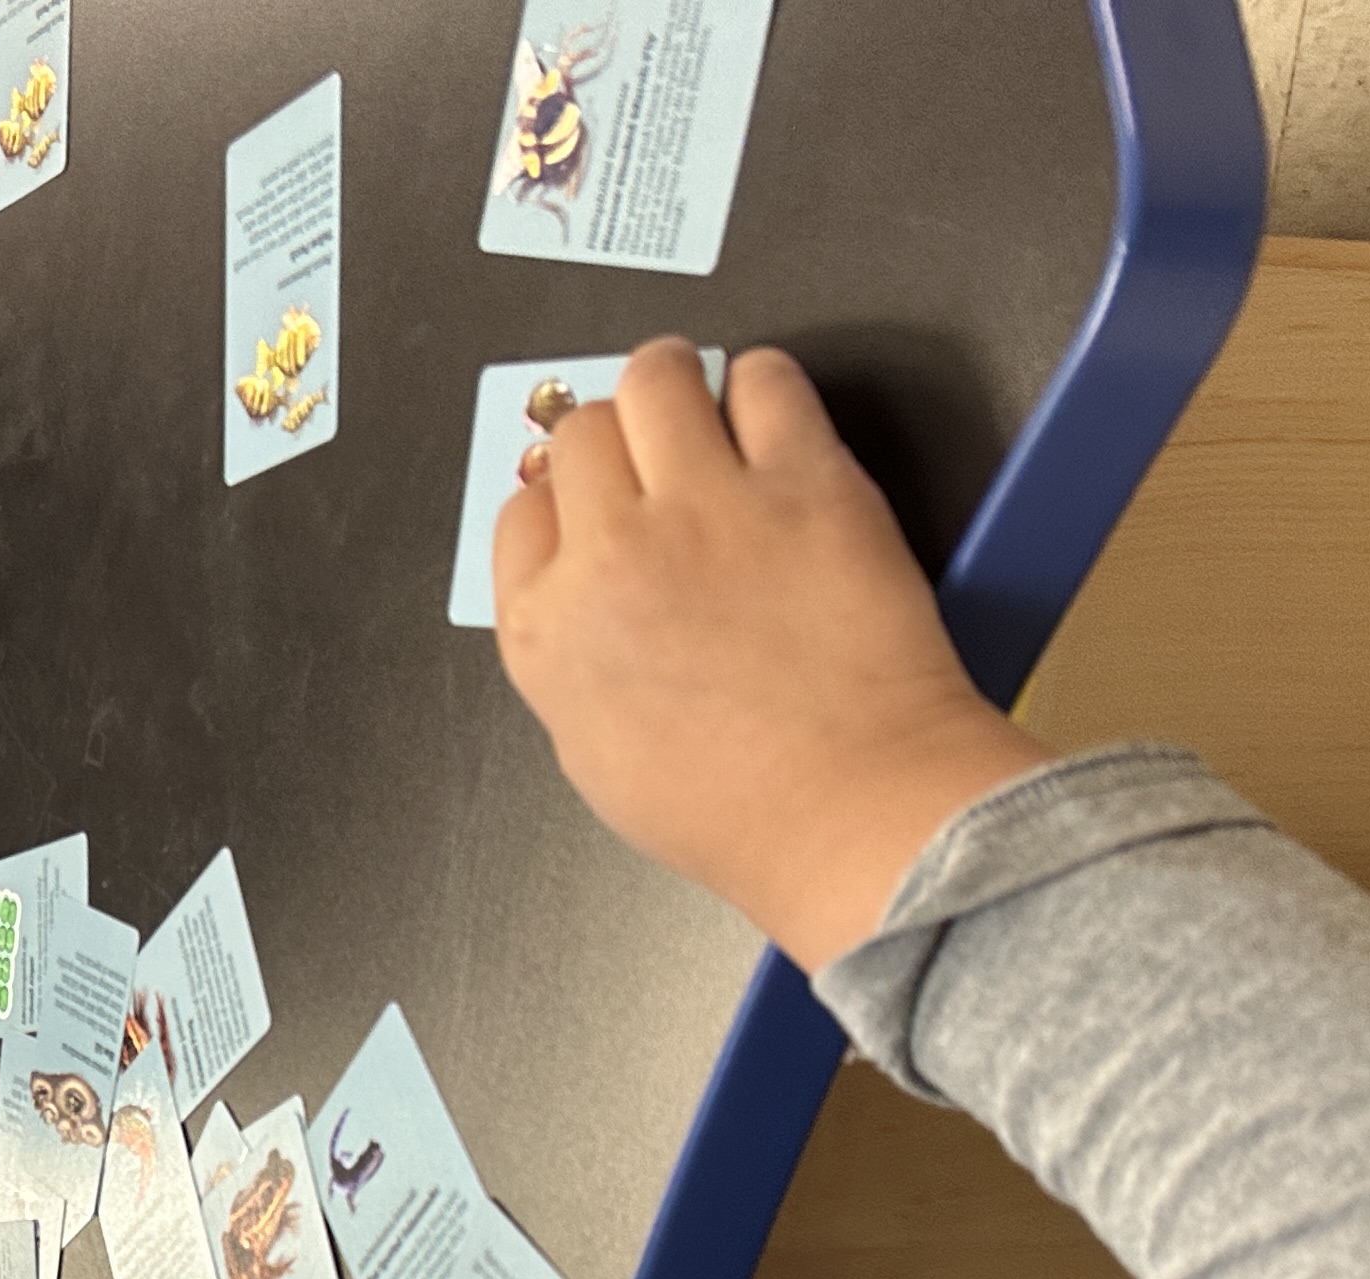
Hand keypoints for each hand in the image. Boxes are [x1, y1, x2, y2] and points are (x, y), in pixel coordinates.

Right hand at [491, 339, 1041, 974]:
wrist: (848, 810)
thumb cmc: (732, 805)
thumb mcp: (591, 748)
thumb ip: (567, 650)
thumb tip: (576, 574)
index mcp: (546, 628)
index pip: (521, 512)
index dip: (563, 502)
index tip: (597, 509)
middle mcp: (609, 552)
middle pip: (578, 433)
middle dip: (613, 442)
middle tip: (654, 461)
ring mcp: (703, 506)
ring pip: (653, 376)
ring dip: (672, 386)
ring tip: (705, 416)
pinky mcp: (802, 479)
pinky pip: (762, 377)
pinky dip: (760, 386)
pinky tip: (772, 424)